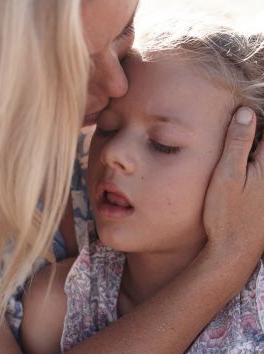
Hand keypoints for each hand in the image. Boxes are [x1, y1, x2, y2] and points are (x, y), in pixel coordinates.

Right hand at [204, 107, 263, 257]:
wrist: (235, 249)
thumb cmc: (227, 214)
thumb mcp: (227, 176)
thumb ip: (238, 144)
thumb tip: (246, 113)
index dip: (258, 116)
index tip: (244, 110)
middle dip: (256, 131)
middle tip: (241, 121)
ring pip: (263, 156)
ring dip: (255, 145)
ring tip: (241, 135)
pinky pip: (261, 168)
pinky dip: (256, 157)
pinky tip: (243, 160)